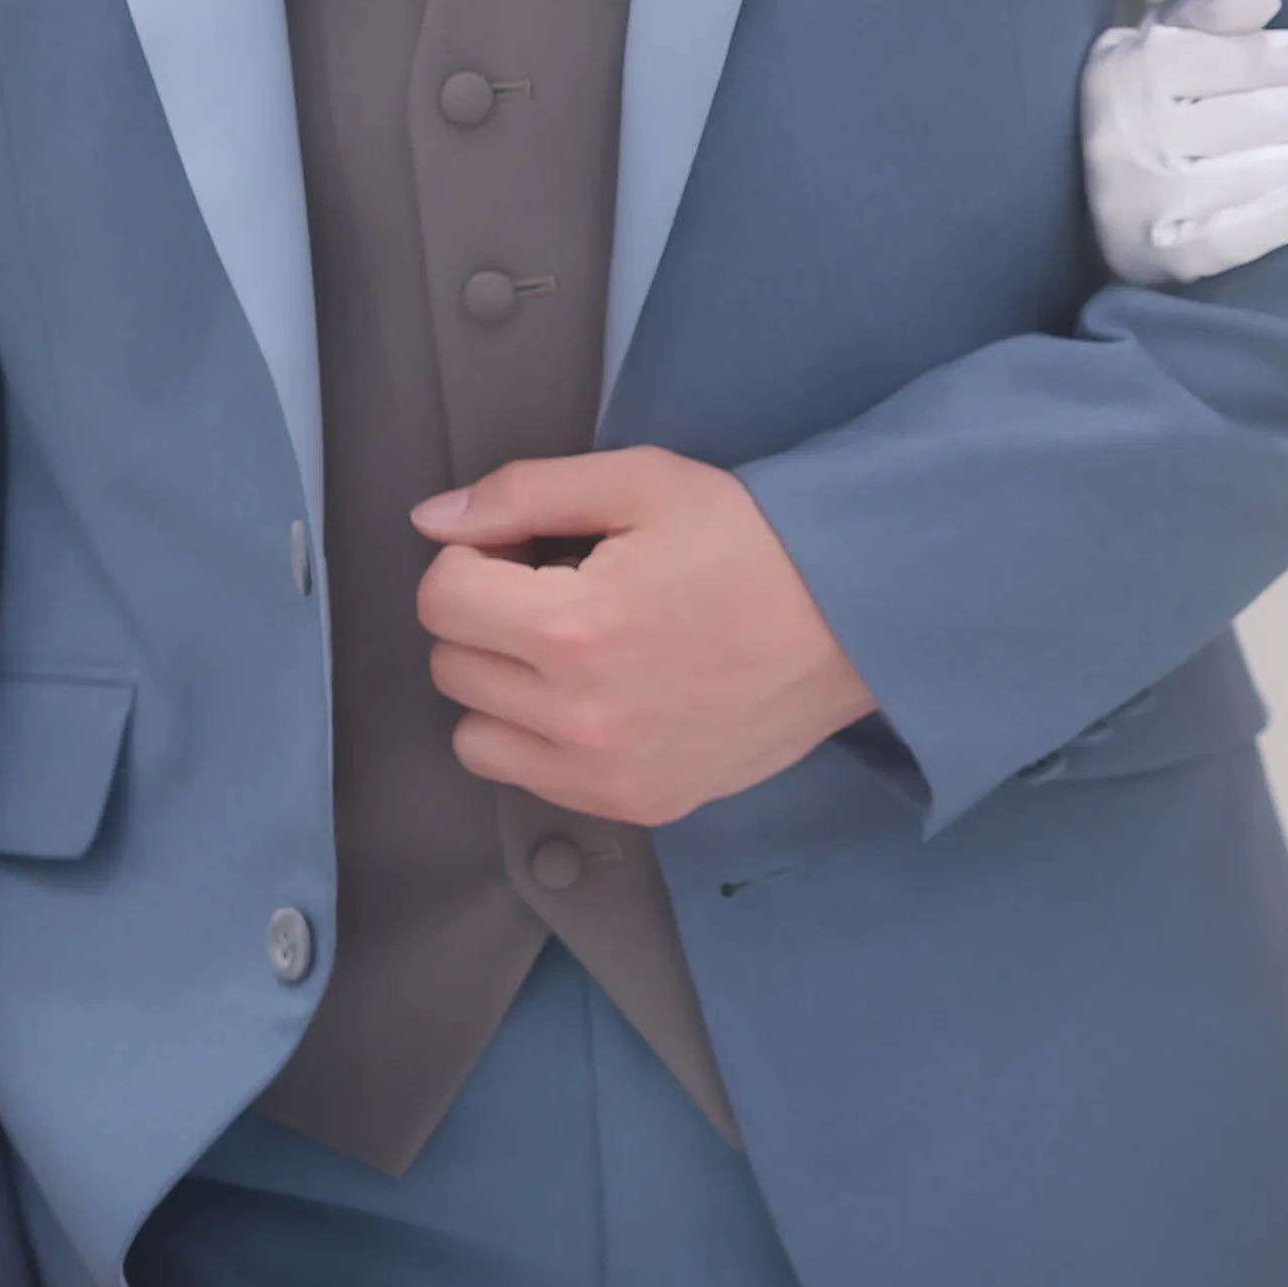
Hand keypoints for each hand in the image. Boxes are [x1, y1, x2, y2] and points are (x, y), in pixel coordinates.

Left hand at [414, 449, 874, 827]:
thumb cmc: (754, 540)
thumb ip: (524, 492)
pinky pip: (530, 780)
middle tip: (555, 591)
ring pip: (476, 735)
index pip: (441, 598)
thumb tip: (430, 520)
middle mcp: (582, 714)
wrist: (857, 621)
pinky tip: (596, 697)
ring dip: (503, 686)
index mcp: (575, 625)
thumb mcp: (643, 481)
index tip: (523, 549)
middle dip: (487, 617)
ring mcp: (609, 771)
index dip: (472, 558)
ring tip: (569, 651)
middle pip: (452, 665)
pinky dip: (541, 740)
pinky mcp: (637, 805)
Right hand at [1083, 0, 1287, 285]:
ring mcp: (1150, 193)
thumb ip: (1202, 6)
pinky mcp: (1162, 254)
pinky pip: (1245, 228)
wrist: (1061, 213)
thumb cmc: (1136, 115)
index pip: (1275, 57)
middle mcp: (1143, 122)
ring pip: (1284, 161)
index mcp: (1146, 60)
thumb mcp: (1150, 43)